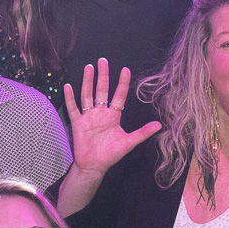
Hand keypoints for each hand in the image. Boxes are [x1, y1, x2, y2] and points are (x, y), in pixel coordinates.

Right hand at [63, 59, 161, 177]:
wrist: (94, 166)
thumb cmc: (111, 154)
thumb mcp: (129, 142)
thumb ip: (143, 133)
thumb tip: (160, 125)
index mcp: (113, 116)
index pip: (118, 96)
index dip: (122, 84)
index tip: (125, 70)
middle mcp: (101, 113)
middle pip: (101, 90)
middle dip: (102, 76)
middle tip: (103, 61)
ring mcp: (88, 117)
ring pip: (87, 95)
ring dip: (88, 82)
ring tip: (89, 67)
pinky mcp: (78, 123)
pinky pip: (73, 108)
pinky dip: (70, 98)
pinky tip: (68, 86)